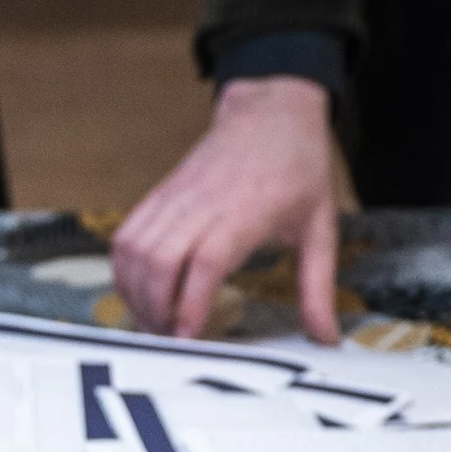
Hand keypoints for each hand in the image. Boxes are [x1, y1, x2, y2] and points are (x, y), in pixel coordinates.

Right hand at [111, 76, 342, 343]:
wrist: (272, 111)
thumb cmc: (299, 167)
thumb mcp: (321, 229)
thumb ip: (319, 288)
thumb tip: (326, 338)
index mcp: (247, 213)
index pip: (206, 261)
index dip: (189, 302)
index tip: (187, 336)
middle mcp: (204, 203)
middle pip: (158, 260)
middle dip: (156, 308)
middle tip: (171, 340)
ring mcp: (176, 197)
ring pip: (134, 249)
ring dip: (136, 292)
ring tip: (155, 322)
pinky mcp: (160, 194)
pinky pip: (126, 235)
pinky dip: (124, 270)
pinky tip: (140, 293)